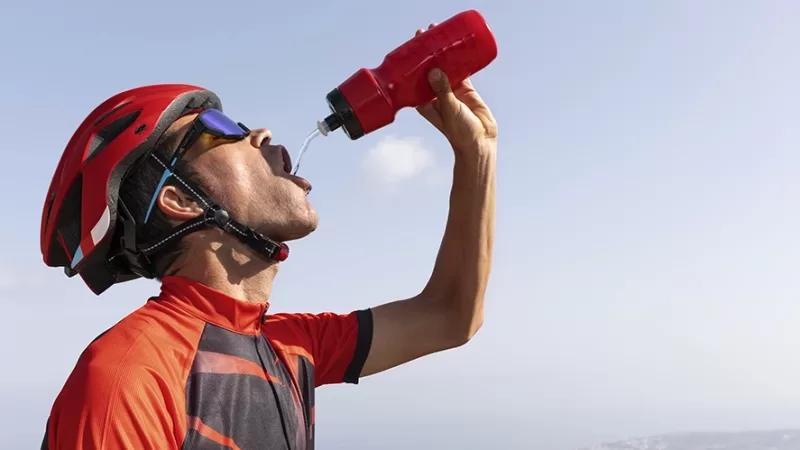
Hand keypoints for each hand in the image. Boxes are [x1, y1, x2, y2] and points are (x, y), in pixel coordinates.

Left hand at [415, 25, 497, 154]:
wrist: (480, 141)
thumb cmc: (459, 132)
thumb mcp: (449, 109)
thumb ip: (442, 90)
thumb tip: (433, 70)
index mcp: (424, 101)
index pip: (413, 77)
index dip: (411, 61)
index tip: (411, 45)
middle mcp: (435, 94)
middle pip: (428, 68)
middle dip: (427, 51)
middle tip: (426, 32)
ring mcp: (450, 90)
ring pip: (444, 66)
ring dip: (443, 52)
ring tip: (442, 34)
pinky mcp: (465, 89)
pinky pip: (461, 70)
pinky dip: (460, 59)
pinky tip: (460, 46)